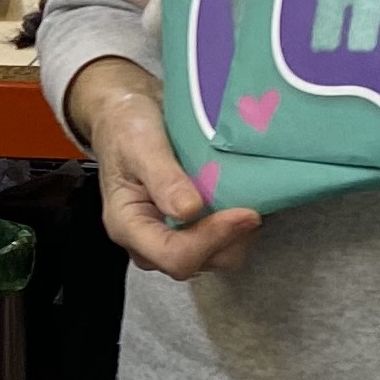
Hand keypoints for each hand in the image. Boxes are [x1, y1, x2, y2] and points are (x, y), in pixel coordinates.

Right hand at [64, 59, 259, 279]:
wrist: (127, 117)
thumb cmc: (127, 128)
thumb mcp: (140, 144)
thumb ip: (162, 178)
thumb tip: (190, 211)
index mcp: (128, 226)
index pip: (174, 255)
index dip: (212, 239)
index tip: (244, 212)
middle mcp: (148, 242)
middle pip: (198, 262)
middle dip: (229, 239)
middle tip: (252, 205)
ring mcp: (170, 238)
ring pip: (214, 257)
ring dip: (237, 234)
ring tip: (248, 200)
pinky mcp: (189, 230)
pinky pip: (220, 242)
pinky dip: (237, 227)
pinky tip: (243, 199)